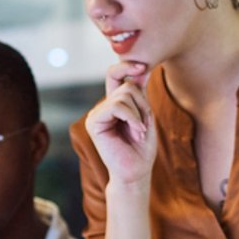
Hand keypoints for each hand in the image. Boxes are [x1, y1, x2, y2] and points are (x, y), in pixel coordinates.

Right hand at [84, 61, 157, 186]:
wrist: (136, 172)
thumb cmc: (142, 148)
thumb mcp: (145, 114)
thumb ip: (140, 93)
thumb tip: (142, 68)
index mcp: (113, 103)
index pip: (116, 75)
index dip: (127, 66)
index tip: (143, 68)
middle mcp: (103, 107)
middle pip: (126, 85)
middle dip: (143, 103)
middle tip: (144, 125)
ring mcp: (96, 114)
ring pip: (123, 95)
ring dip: (139, 114)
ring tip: (139, 132)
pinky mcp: (93, 122)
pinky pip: (117, 106)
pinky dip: (132, 118)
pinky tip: (136, 132)